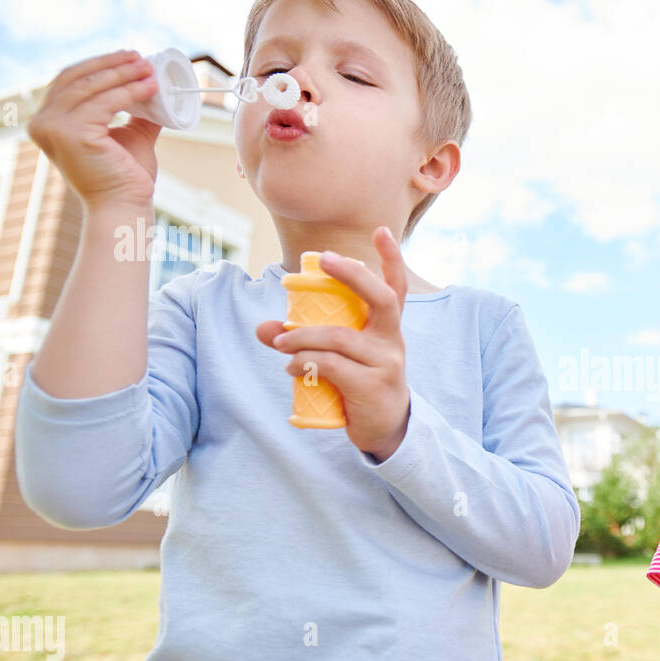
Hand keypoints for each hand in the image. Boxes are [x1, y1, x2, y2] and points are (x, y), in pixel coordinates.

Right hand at [26, 49, 161, 209]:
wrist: (124, 207)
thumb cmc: (125, 178)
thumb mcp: (129, 136)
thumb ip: (135, 112)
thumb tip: (153, 87)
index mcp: (49, 122)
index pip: (69, 81)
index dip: (98, 65)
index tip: (128, 57)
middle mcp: (43, 123)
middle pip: (77, 78)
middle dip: (111, 64)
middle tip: (140, 57)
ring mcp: (53, 128)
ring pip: (91, 87)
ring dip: (122, 73)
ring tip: (148, 69)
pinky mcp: (72, 133)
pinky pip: (106, 102)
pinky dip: (130, 91)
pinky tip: (149, 86)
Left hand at [256, 226, 410, 461]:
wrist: (387, 429)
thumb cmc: (361, 383)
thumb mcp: (340, 357)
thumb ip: (304, 338)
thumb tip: (263, 327)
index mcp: (388, 327)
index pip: (396, 287)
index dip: (391, 258)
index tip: (381, 230)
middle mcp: (392, 339)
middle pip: (380, 298)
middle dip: (352, 274)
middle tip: (324, 259)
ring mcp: (385, 363)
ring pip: (340, 337)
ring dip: (302, 336)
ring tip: (280, 341)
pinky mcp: (372, 386)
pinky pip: (333, 365)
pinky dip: (305, 362)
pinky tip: (291, 368)